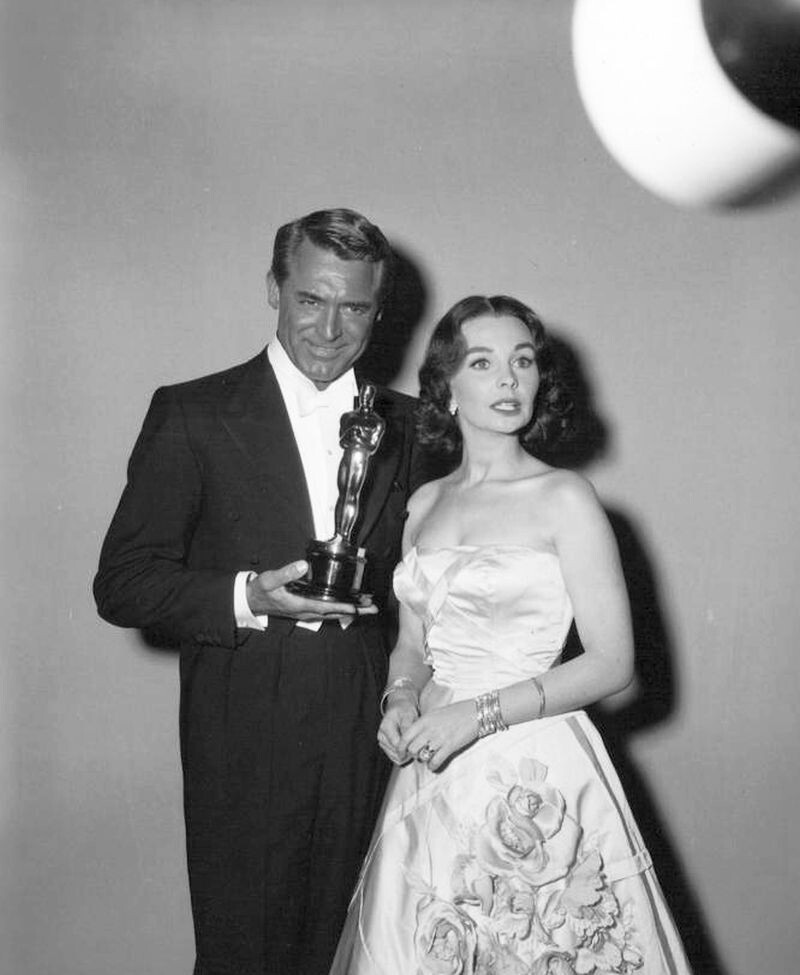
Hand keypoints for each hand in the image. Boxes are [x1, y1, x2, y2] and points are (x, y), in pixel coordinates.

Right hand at [246, 561, 377, 621]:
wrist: (253, 601)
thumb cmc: (262, 591)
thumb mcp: (270, 580)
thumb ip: (286, 573)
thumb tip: (302, 565)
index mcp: (300, 605)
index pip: (326, 607)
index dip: (342, 607)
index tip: (357, 607)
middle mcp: (307, 612)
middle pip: (335, 614)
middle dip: (355, 611)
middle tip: (373, 608)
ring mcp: (307, 613)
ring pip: (334, 614)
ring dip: (351, 611)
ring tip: (368, 607)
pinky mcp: (307, 611)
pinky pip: (328, 612)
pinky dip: (341, 610)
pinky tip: (349, 605)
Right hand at [377, 695, 419, 764]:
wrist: (399, 709)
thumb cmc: (405, 711)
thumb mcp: (408, 715)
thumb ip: (407, 727)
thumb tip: (407, 741)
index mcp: (385, 727)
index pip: (396, 744)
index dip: (408, 747)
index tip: (417, 746)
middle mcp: (381, 736)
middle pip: (395, 752)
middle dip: (407, 752)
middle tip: (417, 746)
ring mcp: (382, 742)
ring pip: (395, 757)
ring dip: (405, 755)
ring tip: (413, 746)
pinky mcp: (385, 747)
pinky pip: (394, 758)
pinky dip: (403, 756)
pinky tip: (409, 749)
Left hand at [399, 700, 477, 771]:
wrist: (475, 712)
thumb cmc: (456, 712)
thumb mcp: (435, 714)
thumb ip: (424, 724)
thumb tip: (415, 735)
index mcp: (424, 720)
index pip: (405, 737)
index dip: (400, 748)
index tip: (401, 753)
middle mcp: (429, 729)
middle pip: (411, 748)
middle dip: (412, 754)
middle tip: (416, 756)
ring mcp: (439, 738)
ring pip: (422, 756)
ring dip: (423, 759)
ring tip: (427, 758)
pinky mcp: (450, 746)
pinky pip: (435, 761)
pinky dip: (433, 766)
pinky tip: (435, 764)